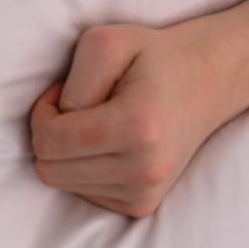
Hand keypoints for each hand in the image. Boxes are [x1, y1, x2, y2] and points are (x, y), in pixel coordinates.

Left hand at [29, 22, 236, 218]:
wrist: (206, 81)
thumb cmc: (149, 56)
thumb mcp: (105, 42)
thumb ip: (76, 81)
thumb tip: (60, 122)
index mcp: (137, 128)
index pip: (49, 140)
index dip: (42, 111)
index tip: (62, 90)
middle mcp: (145, 170)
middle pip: (49, 169)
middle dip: (51, 133)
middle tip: (77, 104)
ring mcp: (146, 194)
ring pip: (62, 183)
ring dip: (67, 151)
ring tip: (96, 120)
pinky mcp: (141, 206)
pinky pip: (81, 193)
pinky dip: (83, 166)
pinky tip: (107, 142)